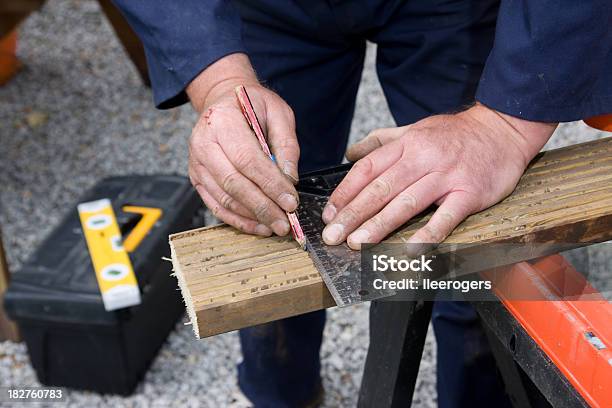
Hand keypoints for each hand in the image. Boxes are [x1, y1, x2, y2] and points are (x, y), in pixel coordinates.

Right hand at [187, 54, 299, 235]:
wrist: (223, 100)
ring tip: (275, 226)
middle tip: (284, 222)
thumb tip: (290, 179)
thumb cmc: (252, 105)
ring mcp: (197, 163)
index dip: (270, 184)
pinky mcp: (197, 178)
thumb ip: (287, 144)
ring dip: (252, 217)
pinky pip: (216, 205)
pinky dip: (238, 220)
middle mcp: (203, 142)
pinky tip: (258, 226)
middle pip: (234, 183)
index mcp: (222, 120)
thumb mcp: (278, 113)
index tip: (291, 201)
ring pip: (224, 198)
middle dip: (262, 206)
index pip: (247, 159)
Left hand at [322, 103, 556, 248]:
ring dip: (379, 225)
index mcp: (406, 144)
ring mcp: (446, 175)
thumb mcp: (414, 128)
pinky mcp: (469, 192)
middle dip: (353, 214)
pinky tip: (410, 249)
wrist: (503, 128)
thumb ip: (381, 142)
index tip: (329, 214)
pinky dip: (428, 234)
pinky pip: (446, 217)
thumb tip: (350, 153)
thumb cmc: (455, 134)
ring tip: (357, 243)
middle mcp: (422, 158)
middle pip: (380, 188)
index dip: (345, 193)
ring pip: (406, 202)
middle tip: (332, 236)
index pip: (367, 169)